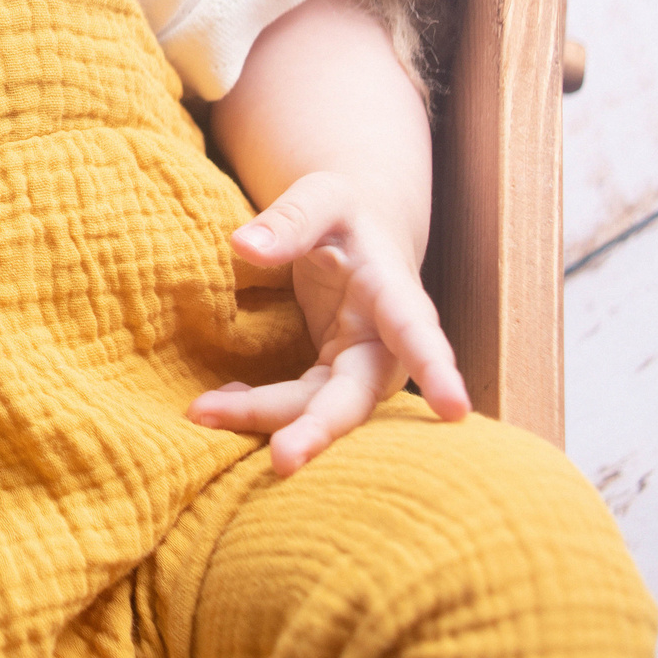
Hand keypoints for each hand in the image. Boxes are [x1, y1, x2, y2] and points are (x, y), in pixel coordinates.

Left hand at [187, 169, 469, 474]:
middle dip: (320, 428)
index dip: (435, 368)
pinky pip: (300, 403)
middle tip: (282, 460)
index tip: (454, 409)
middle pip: (358, 395)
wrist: (356, 231)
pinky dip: (259, 407)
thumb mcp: (320, 196)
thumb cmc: (343, 211)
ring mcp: (357, 364)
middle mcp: (383, 341)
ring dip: (269, 419)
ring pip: (322, 408)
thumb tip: (243, 245)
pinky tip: (219, 405)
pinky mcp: (332, 375)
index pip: (417, 331)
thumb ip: (289, 219)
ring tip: (203, 413)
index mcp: (393, 291)